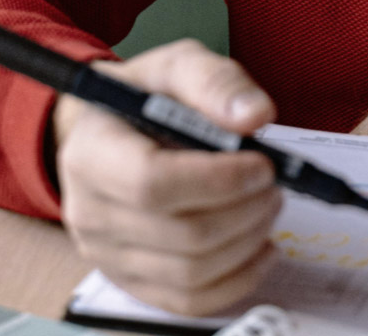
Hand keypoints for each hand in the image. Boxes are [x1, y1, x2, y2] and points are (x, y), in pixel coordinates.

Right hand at [53, 40, 279, 316]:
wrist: (110, 130)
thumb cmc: (145, 95)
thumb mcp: (176, 65)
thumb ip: (216, 82)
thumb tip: (256, 115)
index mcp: (93, 152)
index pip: (152, 184)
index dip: (217, 180)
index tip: (263, 164)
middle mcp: (90, 211)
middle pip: (180, 235)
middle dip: (244, 210)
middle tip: (276, 182)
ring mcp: (107, 254)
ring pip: (190, 274)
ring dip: (246, 241)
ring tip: (269, 203)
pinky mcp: (130, 280)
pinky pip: (187, 302)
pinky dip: (236, 281)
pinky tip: (261, 247)